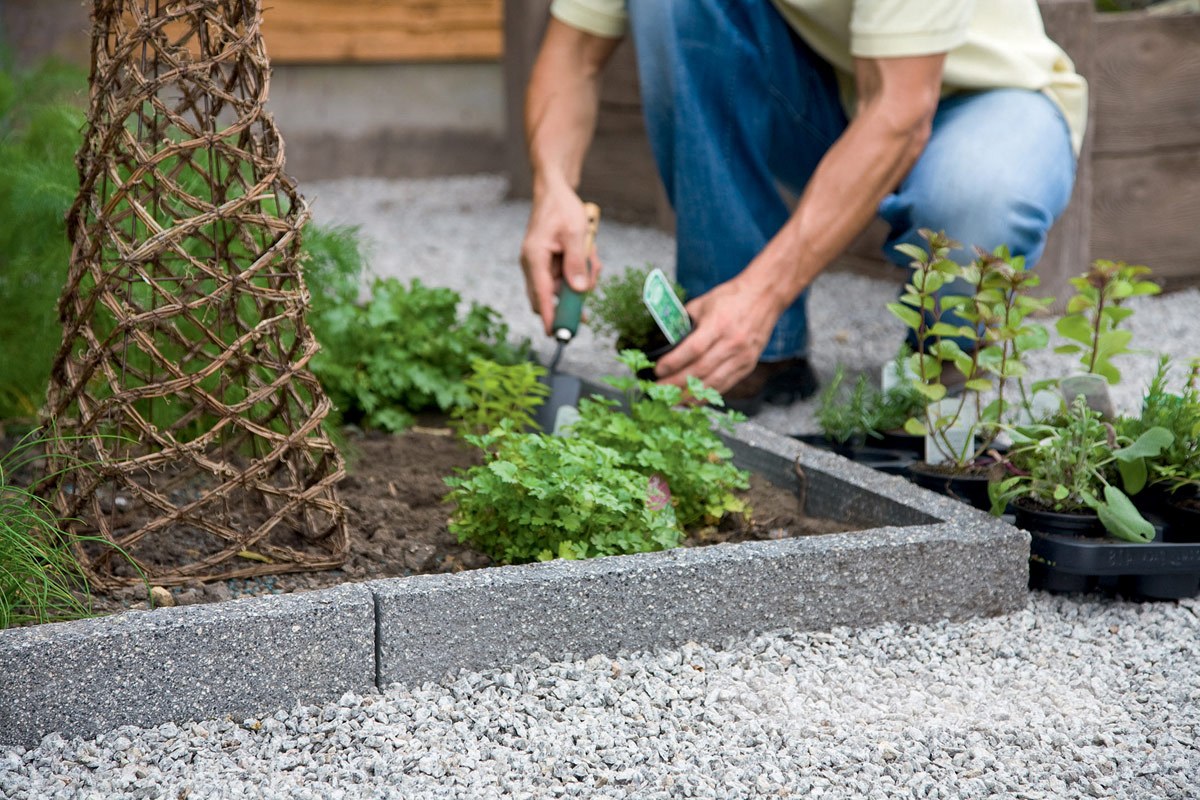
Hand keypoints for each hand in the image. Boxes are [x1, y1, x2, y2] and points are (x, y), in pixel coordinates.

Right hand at [519, 183, 601, 335]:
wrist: (554, 191)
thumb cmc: (562, 208)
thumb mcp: (575, 233)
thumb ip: (577, 263)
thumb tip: (579, 291)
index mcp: (534, 257)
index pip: (541, 295)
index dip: (549, 316)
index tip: (555, 334)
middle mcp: (533, 264)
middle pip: (550, 297)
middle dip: (572, 299)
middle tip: (589, 296)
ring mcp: (540, 265)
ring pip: (561, 288)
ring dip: (581, 281)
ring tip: (592, 259)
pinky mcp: (548, 263)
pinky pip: (565, 278)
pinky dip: (580, 272)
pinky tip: (589, 256)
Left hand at [653, 276, 780, 394]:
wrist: (764, 296)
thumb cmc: (731, 297)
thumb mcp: (703, 303)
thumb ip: (685, 321)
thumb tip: (667, 339)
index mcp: (719, 324)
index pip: (694, 349)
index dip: (674, 363)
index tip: (658, 371)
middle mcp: (732, 343)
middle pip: (701, 370)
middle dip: (676, 383)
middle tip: (658, 390)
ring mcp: (742, 357)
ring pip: (713, 382)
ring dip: (690, 395)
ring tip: (672, 401)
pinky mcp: (748, 365)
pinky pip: (725, 385)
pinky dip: (708, 395)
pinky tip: (693, 400)